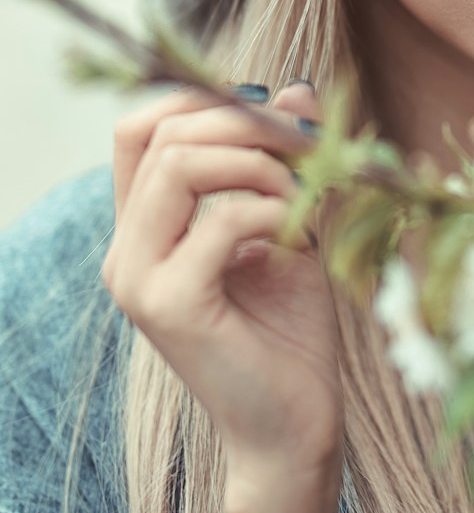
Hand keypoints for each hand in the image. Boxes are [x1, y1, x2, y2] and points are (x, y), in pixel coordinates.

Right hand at [102, 83, 343, 487]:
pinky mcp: (169, 307)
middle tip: (308, 145)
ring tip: (299, 197)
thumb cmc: (290, 328)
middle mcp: (126, 251)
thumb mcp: (291, 223)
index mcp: (145, 228)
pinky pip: (222, 220)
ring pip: (180, 165)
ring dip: (258, 164)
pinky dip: (274, 212)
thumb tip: (295, 88)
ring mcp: (138, 279)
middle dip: (246, 124)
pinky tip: (298, 239)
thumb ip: (286, 160)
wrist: (295, 424)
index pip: (139, 128)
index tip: (269, 113)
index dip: (202, 101)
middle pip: (165, 136)